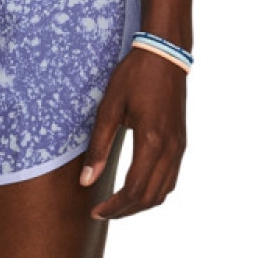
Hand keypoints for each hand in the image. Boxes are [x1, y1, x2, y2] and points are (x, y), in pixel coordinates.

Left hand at [80, 45, 186, 218]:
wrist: (165, 55)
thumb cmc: (134, 76)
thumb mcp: (110, 107)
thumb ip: (99, 145)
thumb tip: (86, 181)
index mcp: (151, 141)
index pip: (134, 190)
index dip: (115, 207)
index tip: (96, 211)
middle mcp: (170, 149)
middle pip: (150, 198)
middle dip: (126, 210)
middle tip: (102, 211)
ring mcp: (179, 147)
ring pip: (164, 192)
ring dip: (141, 204)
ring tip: (117, 204)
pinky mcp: (181, 142)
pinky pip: (171, 179)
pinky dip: (154, 191)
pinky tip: (137, 187)